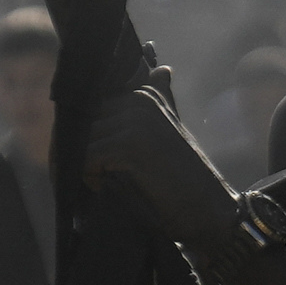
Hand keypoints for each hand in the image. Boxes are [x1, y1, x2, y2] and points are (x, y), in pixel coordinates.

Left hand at [82, 85, 238, 253]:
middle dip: (77, 152)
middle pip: (82, 123)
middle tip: (93, 177)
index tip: (91, 162)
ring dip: (83, 167)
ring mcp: (137, 120)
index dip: (83, 138)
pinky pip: (86, 158)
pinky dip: (89, 178)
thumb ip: (148, 111)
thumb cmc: (179, 180)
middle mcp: (140, 99)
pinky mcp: (131, 145)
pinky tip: (108, 188)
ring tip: (104, 183)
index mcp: (145, 94)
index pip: (90, 109)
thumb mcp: (161, 137)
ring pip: (81, 141)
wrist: (208, 210)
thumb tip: (158, 73)